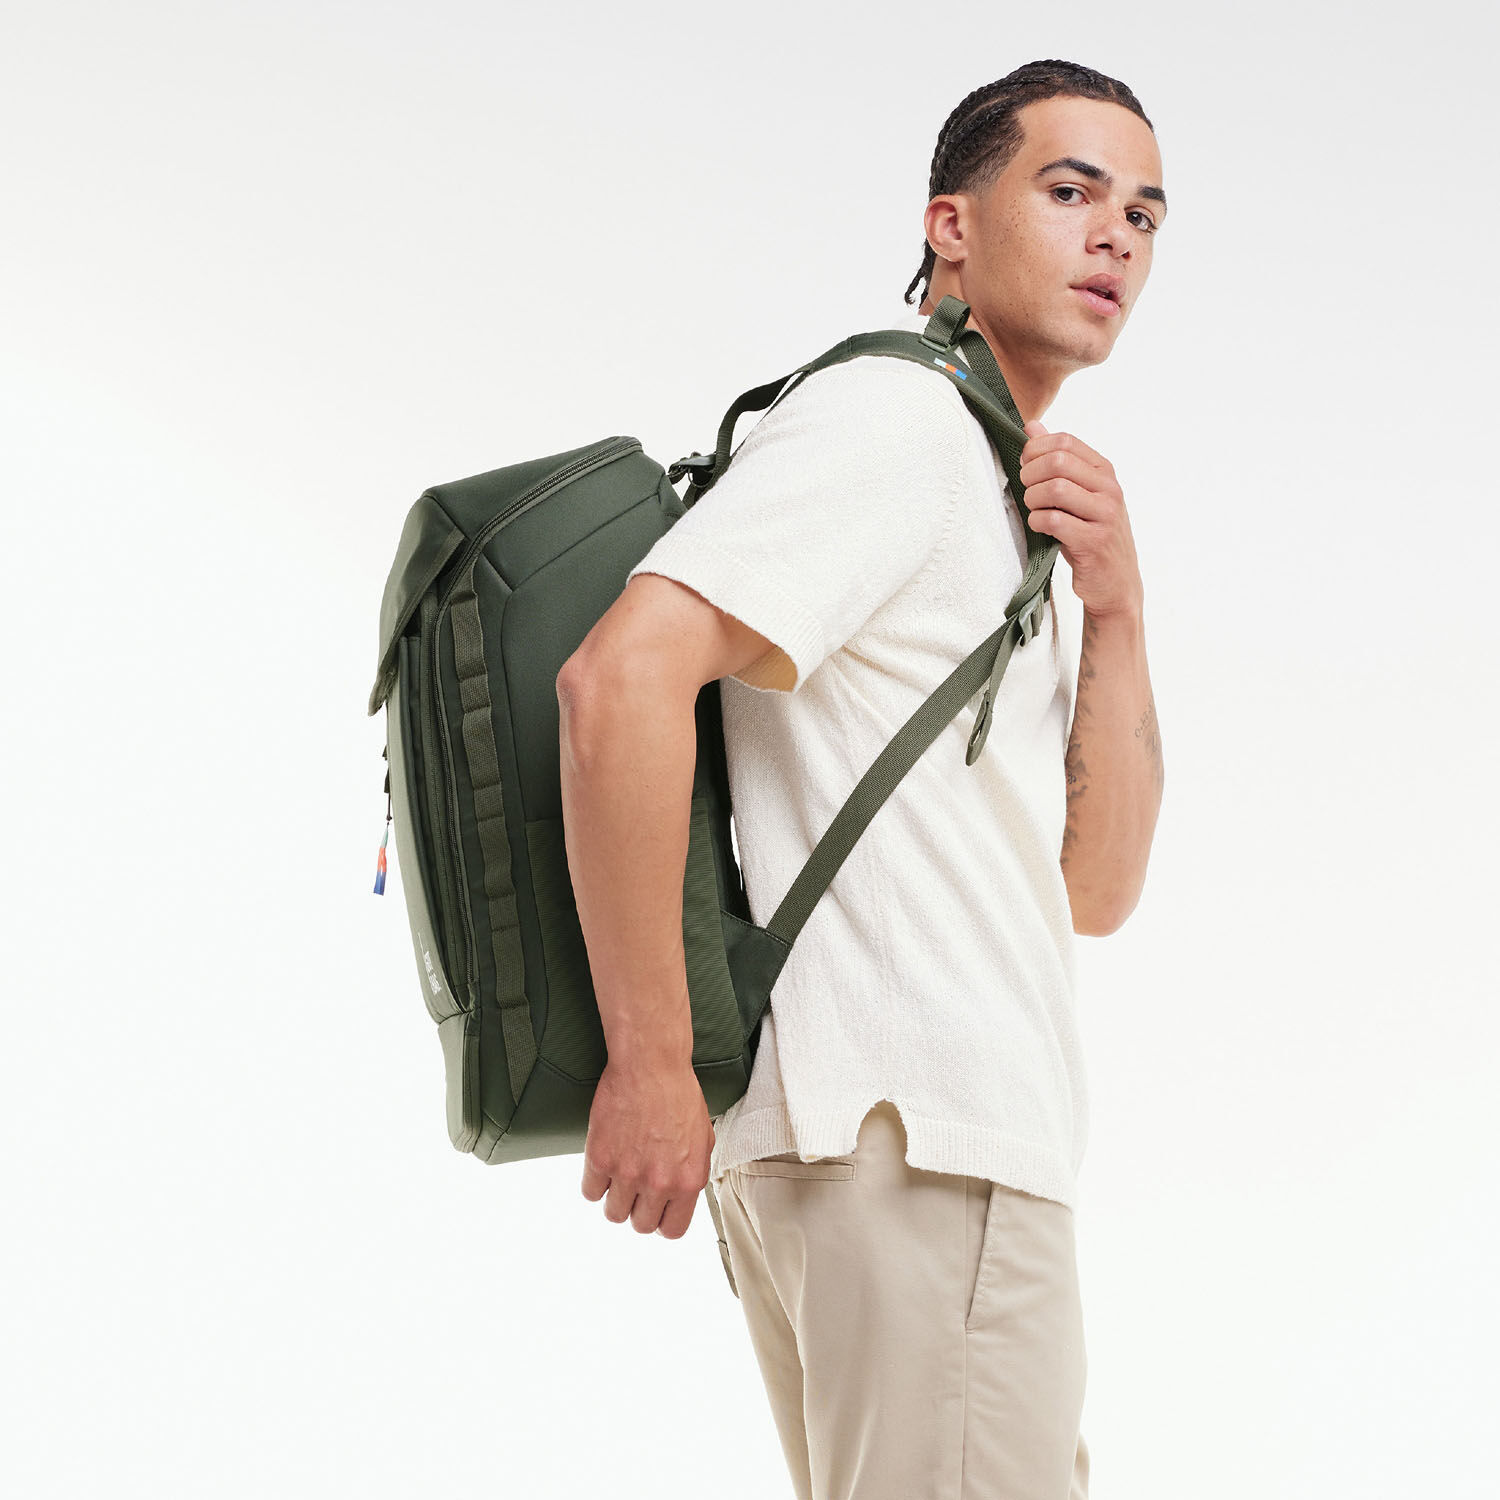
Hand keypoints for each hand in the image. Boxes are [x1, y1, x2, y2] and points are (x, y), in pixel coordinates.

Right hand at [581, 1055, 715, 1239]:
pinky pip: (590, 1192)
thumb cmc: (679, 1095)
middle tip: (636, 1189)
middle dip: (638, 1210)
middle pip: (641, 1225)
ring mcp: (627, 1173)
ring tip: (619, 1176)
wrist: (651, 1065)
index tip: (657, 1212)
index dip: (663, 1222)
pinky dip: (595, 1182)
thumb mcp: (703, 1138)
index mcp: (688, 1181)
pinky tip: (604, 1165)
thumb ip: (691, 1173)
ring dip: (615, 1198)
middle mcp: (658, 1183)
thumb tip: (682, 1195)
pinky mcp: (600, 1159)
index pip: (672, 1231)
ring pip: (613, 1214)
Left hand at [1019, 421, 1143, 620]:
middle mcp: (1109, 489)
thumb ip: (1057, 460)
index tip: (1026, 467)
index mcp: (1105, 472)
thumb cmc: (1090, 535)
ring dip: (1033, 499)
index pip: (1065, 441)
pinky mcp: (1094, 542)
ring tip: (1034, 510)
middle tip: (1026, 490)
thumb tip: (1032, 426)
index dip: (1036, 450)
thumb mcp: (1078, 495)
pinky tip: (1040, 528)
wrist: (1115, 583)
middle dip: (1031, 474)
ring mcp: (1105, 516)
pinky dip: (1038, 522)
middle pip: (1058, 461)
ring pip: (1055, 489)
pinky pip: (1054, 521)